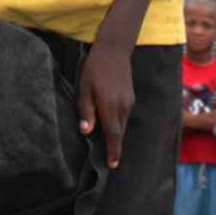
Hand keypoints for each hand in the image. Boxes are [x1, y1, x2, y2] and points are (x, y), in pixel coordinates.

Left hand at [76, 41, 133, 169]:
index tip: (113, 165)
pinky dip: (118, 122)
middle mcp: (123, 107)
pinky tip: (110, 121)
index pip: (113, 135)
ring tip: (107, 143)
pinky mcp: (130, 97)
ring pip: (123, 124)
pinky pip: (124, 115)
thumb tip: (86, 131)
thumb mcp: (85, 87)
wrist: (114, 49)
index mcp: (110, 106)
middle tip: (109, 159)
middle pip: (119, 132)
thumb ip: (86, 110)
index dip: (113, 151)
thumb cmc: (95, 67)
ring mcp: (129, 101)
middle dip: (115, 146)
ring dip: (116, 133)